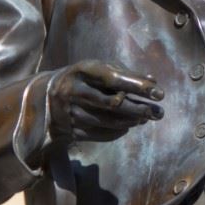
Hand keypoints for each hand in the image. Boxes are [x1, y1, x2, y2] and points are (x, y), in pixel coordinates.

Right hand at [47, 60, 164, 143]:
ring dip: (131, 121)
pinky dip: (118, 131)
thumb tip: (153, 80)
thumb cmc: (83, 79)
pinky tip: (129, 126)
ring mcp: (70, 112)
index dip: (137, 86)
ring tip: (147, 118)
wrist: (45, 98)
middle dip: (139, 109)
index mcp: (82, 70)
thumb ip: (125, 73)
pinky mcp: (70, 129)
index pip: (113, 78)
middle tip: (158, 112)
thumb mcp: (98, 69)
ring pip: (108, 121)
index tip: (159, 93)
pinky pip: (100, 134)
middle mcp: (74, 91)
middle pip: (112, 103)